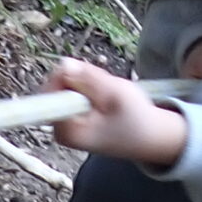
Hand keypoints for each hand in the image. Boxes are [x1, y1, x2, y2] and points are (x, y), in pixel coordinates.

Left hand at [45, 57, 188, 166]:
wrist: (150, 137)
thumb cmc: (136, 119)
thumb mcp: (117, 93)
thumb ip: (89, 78)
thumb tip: (62, 64)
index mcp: (66, 131)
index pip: (51, 92)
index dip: (70, 76)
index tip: (94, 80)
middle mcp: (60, 131)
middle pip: (58, 87)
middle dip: (81, 79)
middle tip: (107, 88)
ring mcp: (65, 126)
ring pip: (67, 87)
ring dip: (88, 83)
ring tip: (109, 94)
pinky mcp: (72, 121)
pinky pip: (74, 93)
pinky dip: (90, 89)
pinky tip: (105, 98)